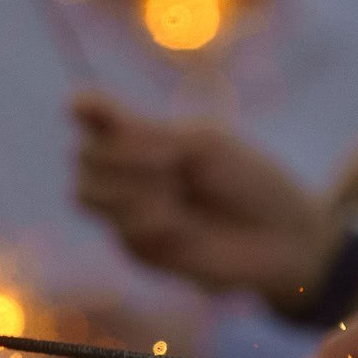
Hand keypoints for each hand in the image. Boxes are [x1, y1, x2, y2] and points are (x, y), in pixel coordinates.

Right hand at [71, 90, 336, 309]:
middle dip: (118, 157)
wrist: (281, 238)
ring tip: (176, 195)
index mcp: (144, 137)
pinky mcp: (139, 252)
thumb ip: (141, 133)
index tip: (88, 107)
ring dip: (129, 190)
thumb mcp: (200, 146)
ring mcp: (129, 213)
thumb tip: (76, 105)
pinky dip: (153, 224)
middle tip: (170, 164)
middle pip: (82, 156)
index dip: (87, 108)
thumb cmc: (248, 181)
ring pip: (85, 193)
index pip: (92, 113)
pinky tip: (186, 228)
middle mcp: (129, 173)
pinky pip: (122, 231)